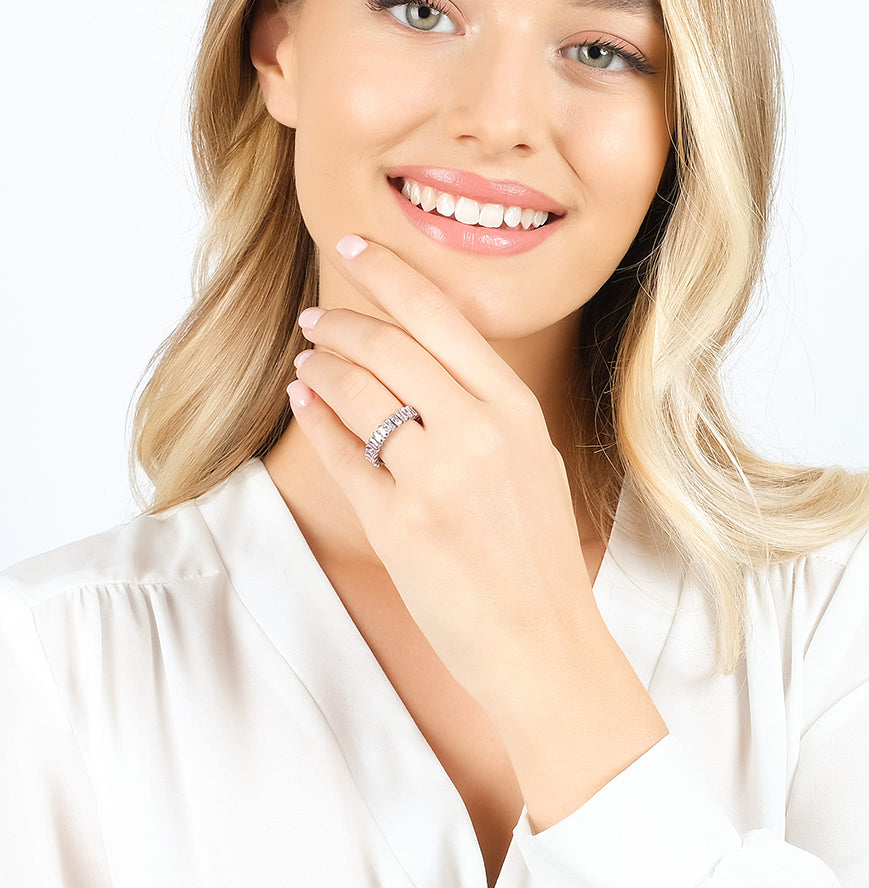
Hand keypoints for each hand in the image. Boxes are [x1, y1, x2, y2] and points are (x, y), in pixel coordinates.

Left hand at [287, 234, 601, 711]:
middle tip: (315, 319)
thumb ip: (482, 406)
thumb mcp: (531, 459)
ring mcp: (435, 478)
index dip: (389, 274)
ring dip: (321, 369)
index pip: (441, 317)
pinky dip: (316, 420)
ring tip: (307, 362)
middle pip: (389, 346)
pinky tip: (305, 404)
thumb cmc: (537, 552)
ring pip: (356, 393)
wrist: (543, 640)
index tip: (353, 247)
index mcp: (516, 409)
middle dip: (340, 322)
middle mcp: (477, 432)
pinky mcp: (397, 525)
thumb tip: (417, 359)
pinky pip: (341, 453)